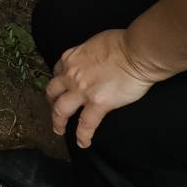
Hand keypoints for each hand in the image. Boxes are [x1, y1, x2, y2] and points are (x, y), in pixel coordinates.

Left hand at [45, 28, 157, 147]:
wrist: (136, 53)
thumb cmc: (122, 44)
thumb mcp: (93, 43)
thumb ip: (86, 55)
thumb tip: (90, 62)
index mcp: (71, 58)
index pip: (57, 72)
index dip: (57, 82)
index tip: (60, 88)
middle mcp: (71, 74)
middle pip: (52, 92)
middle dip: (51, 102)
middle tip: (54, 110)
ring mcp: (82, 90)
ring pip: (61, 110)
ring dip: (58, 121)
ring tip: (59, 130)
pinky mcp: (98, 104)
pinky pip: (85, 124)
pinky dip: (82, 136)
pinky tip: (83, 143)